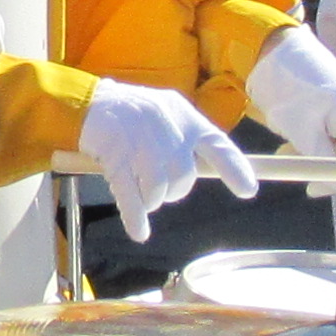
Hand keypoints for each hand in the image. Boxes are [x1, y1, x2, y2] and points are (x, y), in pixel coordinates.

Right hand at [74, 81, 256, 238]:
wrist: (87, 102)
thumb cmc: (129, 111)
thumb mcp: (164, 111)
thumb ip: (183, 137)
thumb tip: (192, 171)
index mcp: (184, 117)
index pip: (218, 145)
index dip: (236, 169)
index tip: (249, 191)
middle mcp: (168, 130)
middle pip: (184, 178)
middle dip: (173, 191)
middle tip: (157, 186)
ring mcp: (143, 144)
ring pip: (160, 190)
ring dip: (151, 199)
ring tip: (139, 192)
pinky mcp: (118, 159)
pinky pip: (132, 198)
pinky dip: (136, 218)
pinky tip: (139, 232)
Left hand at [241, 26, 335, 159]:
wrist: (268, 46)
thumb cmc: (283, 86)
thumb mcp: (298, 129)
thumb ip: (322, 158)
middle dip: (328, 162)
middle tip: (291, 156)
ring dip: (314, 149)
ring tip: (285, 142)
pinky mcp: (334, 97)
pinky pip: (330, 127)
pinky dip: (311, 135)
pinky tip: (292, 127)